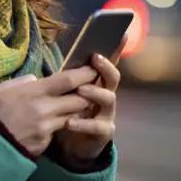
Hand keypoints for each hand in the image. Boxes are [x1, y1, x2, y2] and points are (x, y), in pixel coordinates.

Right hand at [0, 65, 99, 157]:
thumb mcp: (5, 89)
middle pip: (79, 100)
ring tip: (73, 106)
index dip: (85, 74)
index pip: (68, 80)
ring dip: (76, 111)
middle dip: (87, 95)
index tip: (94, 69)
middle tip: (90, 90)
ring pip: (73, 117)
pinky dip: (59, 126)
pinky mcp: (45, 142)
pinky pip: (58, 131)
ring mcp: (47, 128)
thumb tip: (37, 81)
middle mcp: (45, 109)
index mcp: (34, 92)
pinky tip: (52, 124)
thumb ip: (24, 83)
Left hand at [52, 36, 125, 166]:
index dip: (115, 49)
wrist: (72, 146)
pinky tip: (69, 122)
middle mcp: (106, 96)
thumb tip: (58, 65)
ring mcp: (107, 114)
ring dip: (95, 92)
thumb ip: (67, 80)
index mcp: (97, 83)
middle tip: (95, 59)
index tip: (122, 33)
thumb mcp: (66, 95)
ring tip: (81, 90)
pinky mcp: (104, 132)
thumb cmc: (69, 113)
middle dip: (105, 67)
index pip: (107, 63)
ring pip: (109, 99)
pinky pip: (96, 126)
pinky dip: (83, 123)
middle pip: (112, 78)